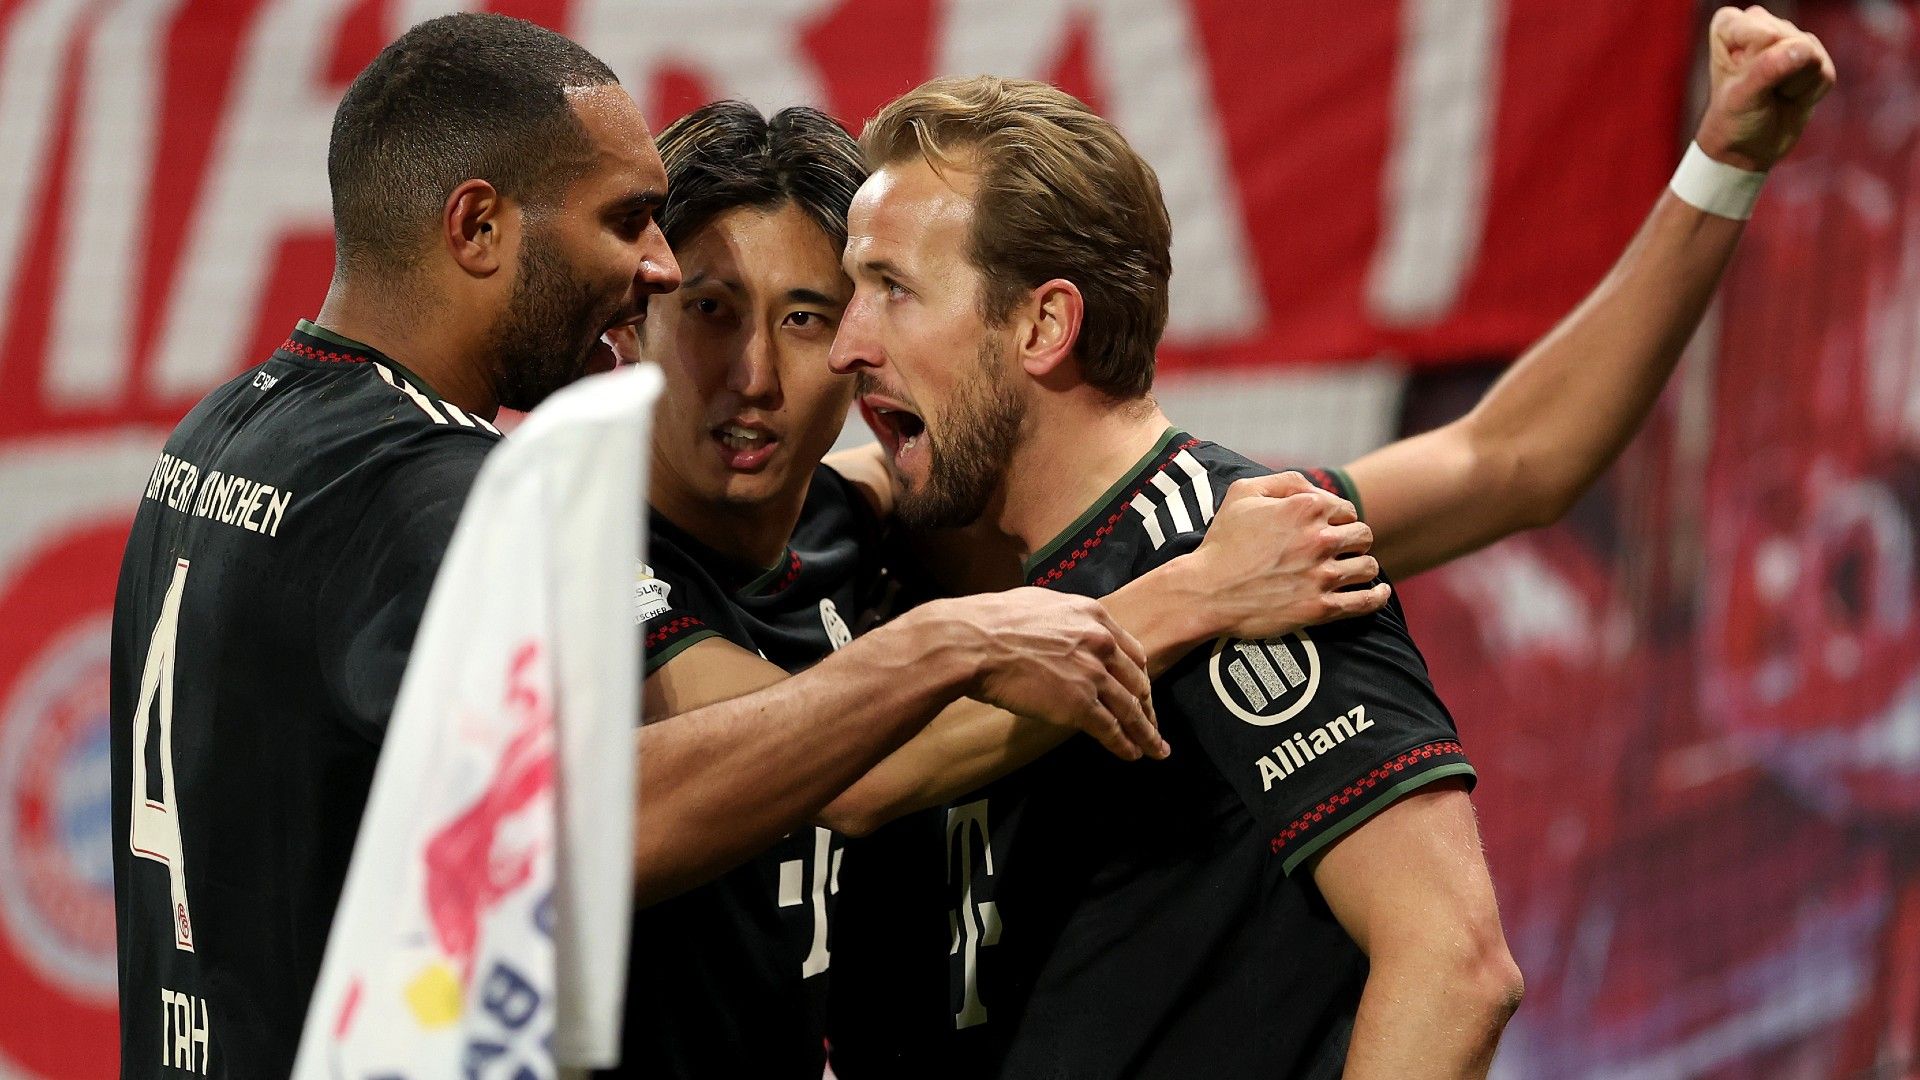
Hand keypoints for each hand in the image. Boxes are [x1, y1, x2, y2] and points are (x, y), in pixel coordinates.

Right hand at [923, 588, 1166, 760]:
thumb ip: (1064, 619)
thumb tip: (1061, 628)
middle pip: (1136, 681)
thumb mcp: (1041, 604)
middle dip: (1147, 705)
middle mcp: (1101, 644)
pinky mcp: (1080, 705)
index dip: (1137, 674)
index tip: (1140, 688)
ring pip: (1131, 709)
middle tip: (1152, 722)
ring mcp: (1093, 675)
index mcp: (1093, 616)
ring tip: (1156, 749)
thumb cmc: (994, 622)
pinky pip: (1111, 729)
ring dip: (1146, 732)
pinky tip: (1133, 754)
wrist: (975, 643)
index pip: (1130, 650)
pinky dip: (1125, 745)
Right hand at [1180, 472, 1389, 639]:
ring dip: (1362, 567)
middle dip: (1353, 541)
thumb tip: (1313, 489)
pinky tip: (1378, 591)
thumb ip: (1285, 480)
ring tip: (1353, 571)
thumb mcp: (1243, 493)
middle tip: (1340, 550)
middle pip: (1363, 536)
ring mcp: (1323, 575)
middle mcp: (1321, 539)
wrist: (1207, 592)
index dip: (1338, 518)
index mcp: (1306, 508)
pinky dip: (1377, 596)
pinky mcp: (1321, 608)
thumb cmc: (1223, 542)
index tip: (1328, 529)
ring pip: (1367, 567)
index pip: (1346, 510)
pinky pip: (1366, 602)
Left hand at [1696, 6, 1836, 171]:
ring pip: (1811, 55)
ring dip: (1794, 85)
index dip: (1757, 62)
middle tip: (1760, 91)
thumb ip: (1768, 69)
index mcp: (1730, 26)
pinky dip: (1809, 93)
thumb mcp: (1741, 96)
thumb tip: (1803, 49)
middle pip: (1789, 40)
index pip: (1761, 32)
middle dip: (1778, 73)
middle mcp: (1761, 24)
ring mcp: (1791, 38)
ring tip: (1774, 94)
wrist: (1749, 147)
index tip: (1741, 81)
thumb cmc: (1734, 119)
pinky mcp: (1815, 57)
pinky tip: (1790, 97)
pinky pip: (1825, 72)